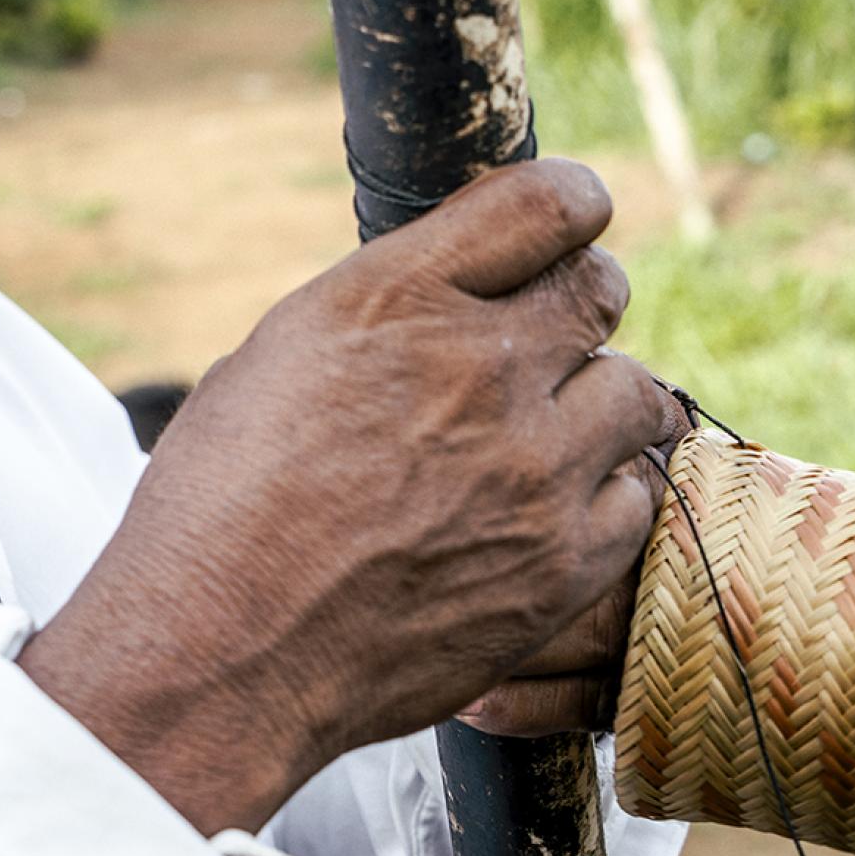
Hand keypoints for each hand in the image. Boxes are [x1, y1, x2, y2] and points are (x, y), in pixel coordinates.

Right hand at [20, 159, 688, 833]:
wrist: (219, 655)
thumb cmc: (218, 506)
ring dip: (601, 404)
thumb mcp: (277, 356)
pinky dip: (605, 498)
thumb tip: (451, 292)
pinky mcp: (561, 564)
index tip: (564, 231)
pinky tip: (554, 513)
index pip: (549, 200)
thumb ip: (384, 310)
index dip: (570, 207)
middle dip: (581, 305)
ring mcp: (533, 468)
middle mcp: (479, 365)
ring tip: (556, 435)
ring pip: (636, 394)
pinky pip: (635, 498)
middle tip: (553, 341)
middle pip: (601, 291)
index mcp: (396, 296)